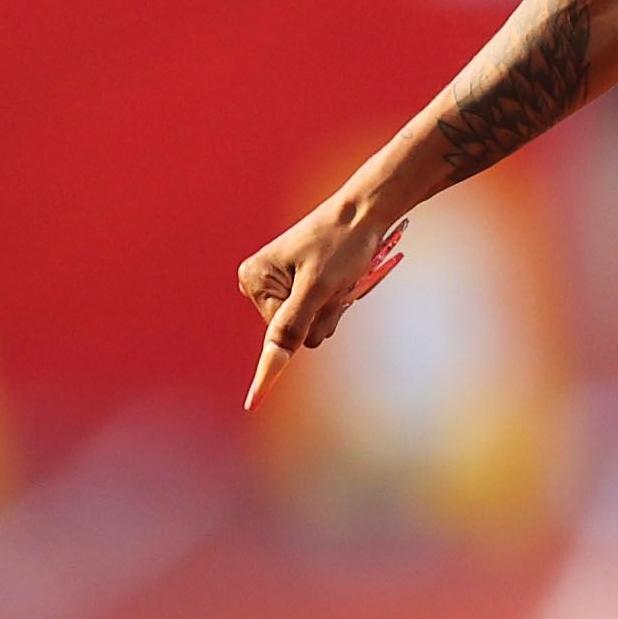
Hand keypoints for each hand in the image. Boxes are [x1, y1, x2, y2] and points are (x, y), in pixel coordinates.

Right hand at [235, 193, 410, 406]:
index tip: (252, 406)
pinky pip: (317, 318)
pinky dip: (334, 305)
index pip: (275, 334)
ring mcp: (279, 288)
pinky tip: (340, 281)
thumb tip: (274, 357)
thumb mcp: (319, 286)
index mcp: (255, 280)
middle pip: (296, 333)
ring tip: (340, 279)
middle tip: (337, 286)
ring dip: (332, 311)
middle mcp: (259, 285)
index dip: (271, 367)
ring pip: (310, 328)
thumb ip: (294, 324)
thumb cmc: (342, 242)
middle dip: (322, 316)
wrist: (365, 212)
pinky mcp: (299, 289)